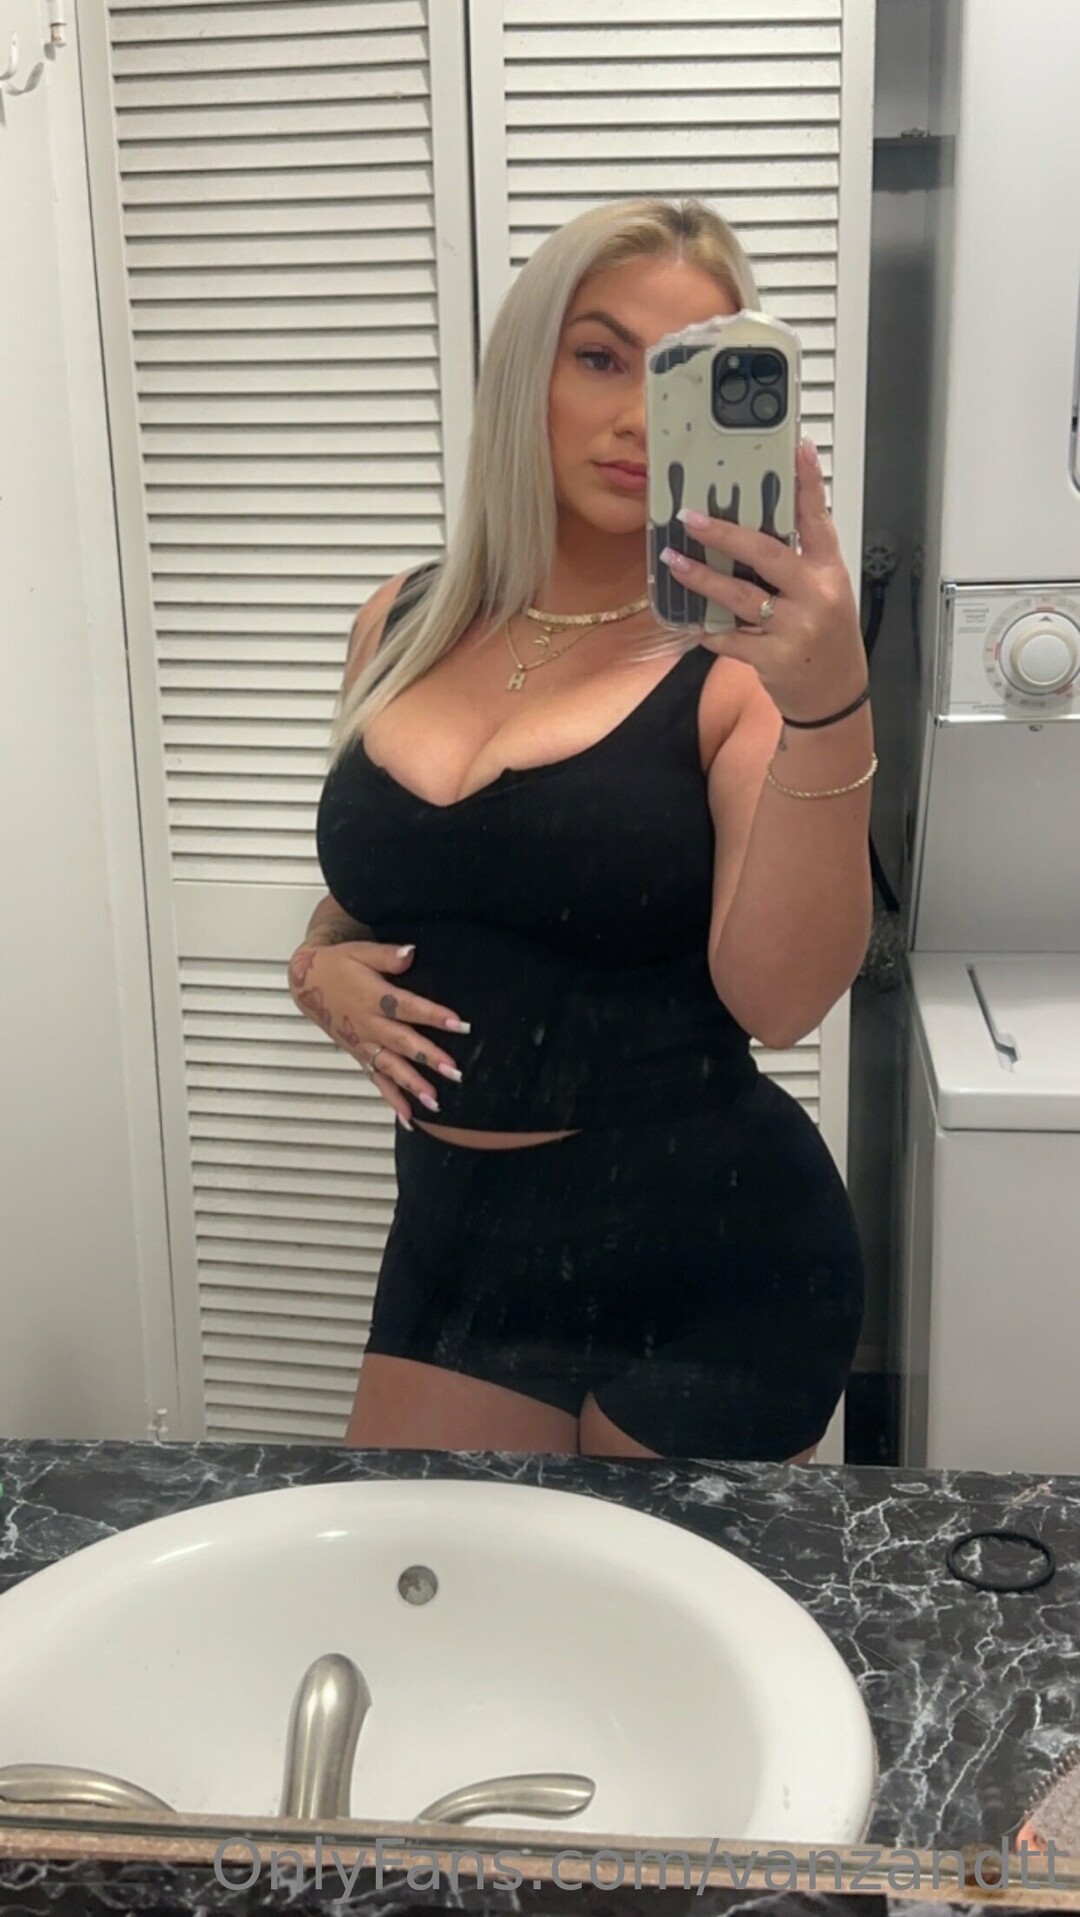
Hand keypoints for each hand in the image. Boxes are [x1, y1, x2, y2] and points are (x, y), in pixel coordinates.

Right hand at [287, 941, 469, 1128]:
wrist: (306, 984)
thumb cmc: (337, 965)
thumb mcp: (360, 951)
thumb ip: (386, 955)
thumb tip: (410, 953)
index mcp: (372, 997)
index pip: (406, 1007)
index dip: (432, 1015)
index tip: (458, 1024)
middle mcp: (369, 1025)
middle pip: (402, 1043)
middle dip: (428, 1058)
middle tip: (453, 1071)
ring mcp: (364, 1044)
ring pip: (391, 1068)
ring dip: (413, 1086)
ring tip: (435, 1101)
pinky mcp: (360, 1056)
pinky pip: (377, 1081)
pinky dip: (392, 1100)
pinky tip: (409, 1118)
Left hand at [659, 436, 868, 725]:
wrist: (835, 695)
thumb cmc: (825, 637)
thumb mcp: (824, 592)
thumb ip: (796, 562)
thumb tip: (748, 530)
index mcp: (828, 571)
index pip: (818, 519)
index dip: (808, 482)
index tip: (797, 446)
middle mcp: (815, 596)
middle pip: (767, 553)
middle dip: (724, 534)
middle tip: (690, 517)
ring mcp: (794, 629)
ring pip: (740, 596)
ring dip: (701, 578)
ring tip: (672, 560)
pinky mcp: (774, 659)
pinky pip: (730, 639)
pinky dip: (708, 630)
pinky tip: (689, 622)